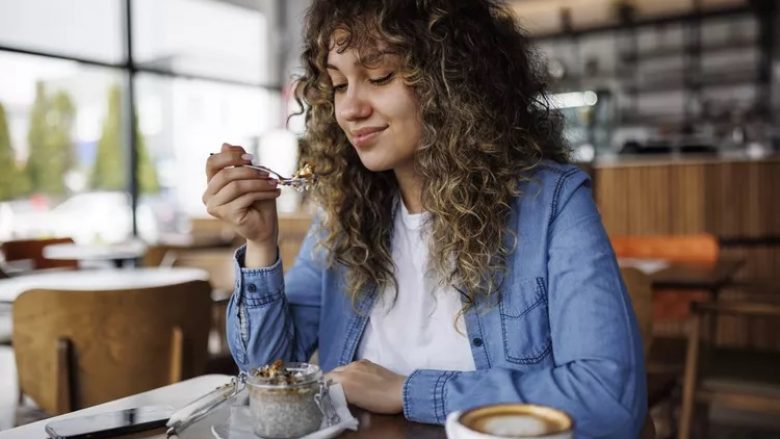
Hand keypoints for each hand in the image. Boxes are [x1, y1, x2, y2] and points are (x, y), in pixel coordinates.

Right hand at [203, 143, 279, 257]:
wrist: (265, 227)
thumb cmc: (258, 202)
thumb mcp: (250, 178)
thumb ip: (239, 163)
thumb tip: (225, 144)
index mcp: (212, 183)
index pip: (212, 162)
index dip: (230, 156)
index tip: (251, 158)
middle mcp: (208, 195)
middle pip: (225, 174)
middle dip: (250, 171)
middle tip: (268, 173)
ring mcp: (214, 206)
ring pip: (236, 186)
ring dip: (259, 182)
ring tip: (274, 183)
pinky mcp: (226, 214)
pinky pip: (245, 197)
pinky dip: (263, 192)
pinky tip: (275, 192)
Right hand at [326, 359, 405, 414]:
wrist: (400, 391)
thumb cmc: (379, 402)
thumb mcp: (356, 403)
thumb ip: (341, 396)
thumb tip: (334, 395)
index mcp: (344, 380)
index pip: (324, 380)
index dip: (322, 387)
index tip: (322, 394)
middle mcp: (348, 368)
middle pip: (331, 373)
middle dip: (329, 382)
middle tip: (331, 392)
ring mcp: (357, 363)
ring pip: (341, 369)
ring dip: (339, 376)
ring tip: (343, 386)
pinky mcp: (366, 361)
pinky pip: (351, 365)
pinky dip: (349, 372)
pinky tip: (355, 379)